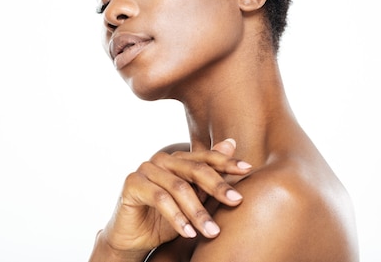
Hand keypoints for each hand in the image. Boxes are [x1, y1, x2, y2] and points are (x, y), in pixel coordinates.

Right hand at [98, 138, 252, 255]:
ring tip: (212, 232)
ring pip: (179, 188)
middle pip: (195, 169)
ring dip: (198, 212)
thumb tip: (232, 142)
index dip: (227, 162)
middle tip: (236, 201)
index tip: (248, 169)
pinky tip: (189, 233)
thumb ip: (209, 176)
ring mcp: (146, 169)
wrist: (133, 239)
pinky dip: (177, 218)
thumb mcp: (193, 200)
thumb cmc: (164, 220)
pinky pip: (160, 199)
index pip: (206, 158)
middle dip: (218, 186)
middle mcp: (161, 160)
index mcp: (178, 161)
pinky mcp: (132, 183)